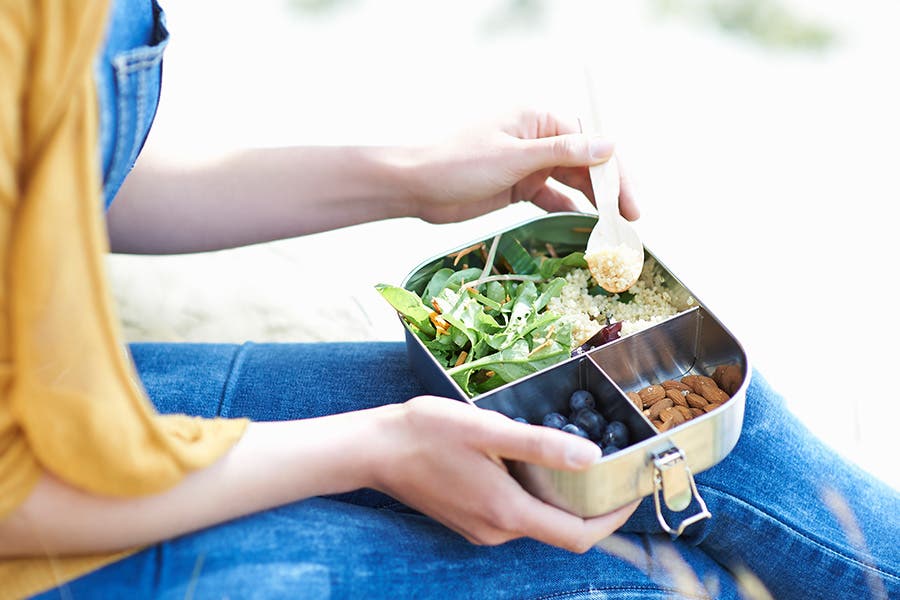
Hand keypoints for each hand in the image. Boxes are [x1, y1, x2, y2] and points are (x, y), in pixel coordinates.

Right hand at [369, 396, 638, 552]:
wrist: (374, 449)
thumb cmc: (427, 433)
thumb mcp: (487, 430)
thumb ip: (541, 445)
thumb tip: (593, 456)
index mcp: (507, 512)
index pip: (578, 535)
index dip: (613, 518)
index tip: (632, 491)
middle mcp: (496, 531)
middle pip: (560, 529)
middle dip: (591, 504)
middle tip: (610, 466)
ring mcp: (479, 530)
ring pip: (536, 520)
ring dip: (559, 497)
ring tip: (570, 457)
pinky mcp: (467, 521)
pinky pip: (512, 514)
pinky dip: (532, 496)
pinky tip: (525, 463)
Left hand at [409, 109, 638, 223]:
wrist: (415, 186)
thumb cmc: (458, 163)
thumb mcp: (514, 157)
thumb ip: (562, 153)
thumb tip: (608, 144)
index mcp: (539, 119)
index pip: (590, 142)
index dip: (615, 173)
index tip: (630, 202)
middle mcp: (538, 138)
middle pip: (586, 163)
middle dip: (610, 190)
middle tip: (630, 220)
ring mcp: (528, 163)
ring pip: (572, 181)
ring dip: (593, 202)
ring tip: (613, 228)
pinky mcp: (518, 186)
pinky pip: (552, 197)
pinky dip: (568, 210)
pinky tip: (584, 225)